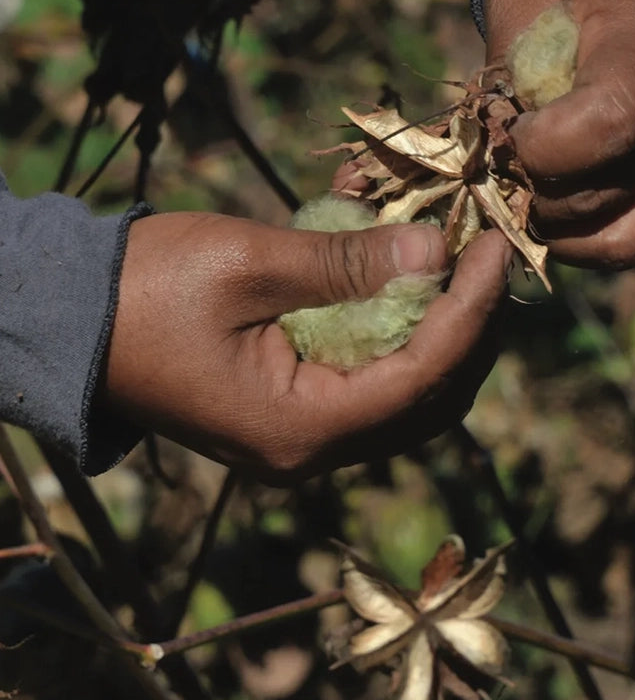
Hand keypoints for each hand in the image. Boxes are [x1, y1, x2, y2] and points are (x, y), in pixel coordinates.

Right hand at [101, 212, 510, 483]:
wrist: (72, 328)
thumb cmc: (144, 291)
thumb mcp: (247, 264)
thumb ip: (347, 264)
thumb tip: (436, 252)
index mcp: (299, 429)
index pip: (421, 378)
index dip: (472, 311)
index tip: (497, 247)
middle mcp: (311, 452)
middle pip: (430, 401)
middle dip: (472, 329)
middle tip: (490, 257)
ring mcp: (303, 441)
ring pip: (410, 402)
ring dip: (446, 338)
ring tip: (467, 273)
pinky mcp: (294, 418)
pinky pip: (375, 390)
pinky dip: (406, 344)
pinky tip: (417, 296)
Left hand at [485, 0, 634, 267]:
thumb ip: (509, 74)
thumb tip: (491, 152)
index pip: (606, 124)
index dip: (537, 150)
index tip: (500, 134)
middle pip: (603, 192)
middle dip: (530, 194)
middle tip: (494, 166)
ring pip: (620, 233)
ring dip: (553, 227)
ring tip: (519, 189)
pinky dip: (583, 238)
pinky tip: (549, 208)